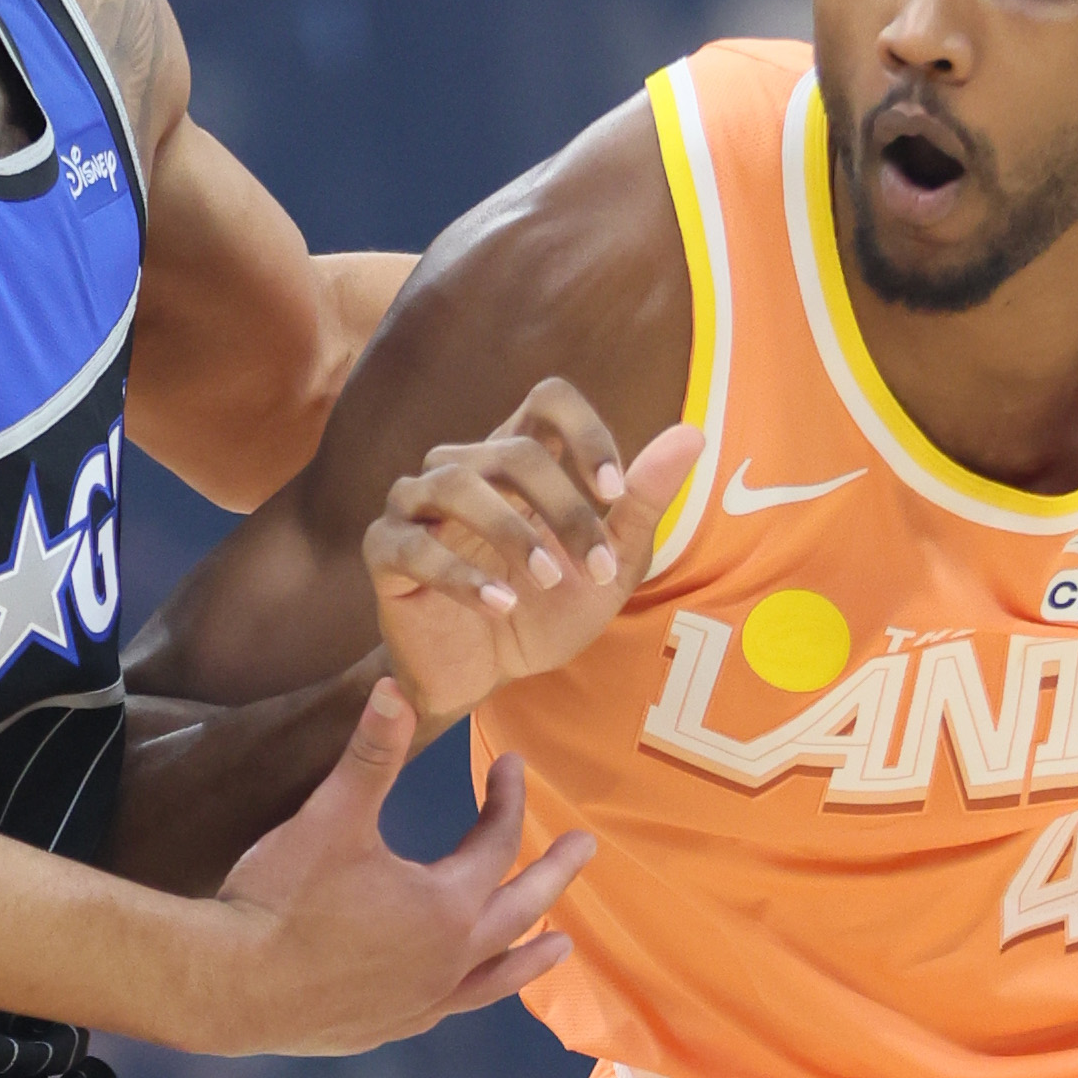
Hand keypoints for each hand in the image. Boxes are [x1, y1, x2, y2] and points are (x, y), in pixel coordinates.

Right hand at [180, 681, 593, 1055]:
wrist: (232, 985)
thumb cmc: (282, 899)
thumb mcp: (331, 818)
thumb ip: (371, 755)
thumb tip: (396, 688)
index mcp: (446, 905)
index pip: (495, 842)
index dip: (506, 798)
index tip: (511, 765)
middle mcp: (450, 960)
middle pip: (519, 911)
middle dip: (554, 874)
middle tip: (584, 849)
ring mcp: (423, 1001)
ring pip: (497, 978)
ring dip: (531, 958)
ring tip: (561, 948)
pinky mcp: (389, 1028)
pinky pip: (449, 1008)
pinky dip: (470, 993)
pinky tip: (464, 989)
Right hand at [365, 381, 702, 721]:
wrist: (486, 676)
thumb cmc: (545, 613)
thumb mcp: (609, 568)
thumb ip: (641, 505)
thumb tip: (692, 435)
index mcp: (518, 459)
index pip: (547, 401)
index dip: (584, 433)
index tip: (616, 491)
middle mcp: (465, 467)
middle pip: (513, 452)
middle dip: (565, 511)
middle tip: (596, 569)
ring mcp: (417, 505)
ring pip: (454, 483)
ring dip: (511, 533)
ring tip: (546, 581)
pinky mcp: (386, 550)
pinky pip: (413, 545)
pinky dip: (460, 575)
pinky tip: (499, 606)